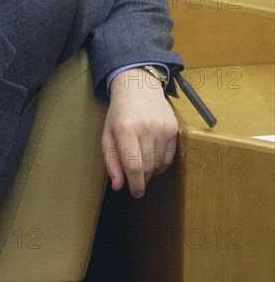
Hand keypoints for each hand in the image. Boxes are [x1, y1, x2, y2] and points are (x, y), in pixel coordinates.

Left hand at [102, 68, 177, 197]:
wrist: (139, 87)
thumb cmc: (119, 114)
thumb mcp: (107, 134)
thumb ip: (111, 161)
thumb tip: (118, 186)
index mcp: (126, 129)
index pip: (134, 166)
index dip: (136, 185)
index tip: (135, 193)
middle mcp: (147, 128)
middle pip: (148, 168)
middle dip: (141, 179)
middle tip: (135, 178)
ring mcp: (163, 128)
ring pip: (159, 164)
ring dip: (150, 170)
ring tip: (141, 159)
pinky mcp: (174, 128)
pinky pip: (169, 157)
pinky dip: (160, 163)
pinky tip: (152, 155)